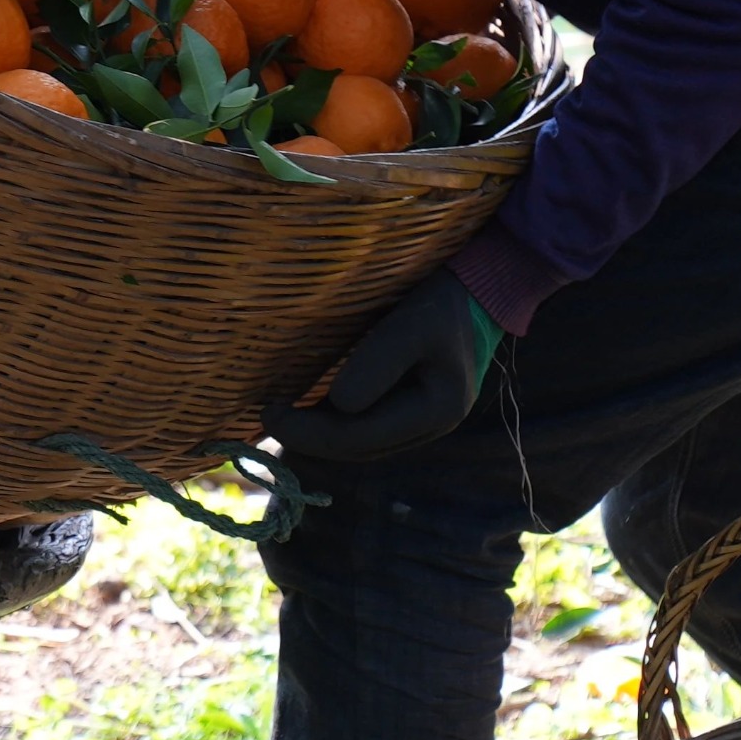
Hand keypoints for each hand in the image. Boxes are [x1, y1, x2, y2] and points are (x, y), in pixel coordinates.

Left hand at [266, 270, 498, 460]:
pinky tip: (305, 408)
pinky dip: (333, 422)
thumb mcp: (411, 324)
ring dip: (318, 434)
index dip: (309, 431)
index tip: (269, 409)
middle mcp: (434, 425)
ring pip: (360, 443)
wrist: (475, 291)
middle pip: (359, 448)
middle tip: (265, 414)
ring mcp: (423, 421)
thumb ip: (377, 362)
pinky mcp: (410, 409)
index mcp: (438, 409)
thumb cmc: (441, 302)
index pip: (360, 437)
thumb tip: (340, 404)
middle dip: (308, 437)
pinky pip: (366, 427)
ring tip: (279, 415)